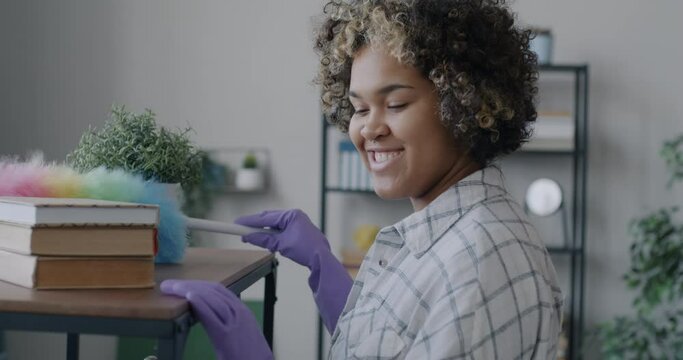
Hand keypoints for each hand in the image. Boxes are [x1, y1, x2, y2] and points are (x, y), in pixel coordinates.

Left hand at [160, 280, 272, 359]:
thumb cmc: (252, 357)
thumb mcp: (242, 335)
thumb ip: (229, 325)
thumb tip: (209, 319)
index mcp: (243, 313)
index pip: (219, 290)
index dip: (199, 284)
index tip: (183, 284)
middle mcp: (240, 314)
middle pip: (213, 291)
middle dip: (190, 284)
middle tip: (170, 285)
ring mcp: (235, 324)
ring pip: (211, 299)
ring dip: (189, 290)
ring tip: (172, 288)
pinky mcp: (227, 338)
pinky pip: (211, 316)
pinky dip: (200, 304)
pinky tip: (189, 296)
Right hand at [236, 209, 352, 333]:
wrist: (322, 259)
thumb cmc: (305, 250)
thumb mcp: (281, 244)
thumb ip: (264, 239)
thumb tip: (248, 237)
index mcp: (291, 215)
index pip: (266, 217)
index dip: (250, 221)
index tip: (237, 223)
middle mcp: (295, 216)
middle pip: (269, 219)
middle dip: (255, 225)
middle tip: (241, 231)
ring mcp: (298, 223)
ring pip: (275, 225)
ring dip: (264, 231)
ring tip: (251, 236)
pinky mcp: (299, 231)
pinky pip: (281, 230)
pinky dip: (273, 234)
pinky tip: (267, 240)